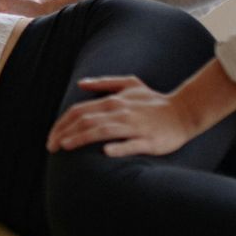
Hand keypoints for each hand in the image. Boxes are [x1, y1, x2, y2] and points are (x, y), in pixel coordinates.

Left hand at [46, 76, 194, 157]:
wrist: (185, 112)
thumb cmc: (154, 101)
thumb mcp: (130, 84)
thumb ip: (104, 83)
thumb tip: (81, 83)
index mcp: (114, 101)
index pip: (80, 111)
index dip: (62, 123)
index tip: (51, 137)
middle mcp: (121, 112)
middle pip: (86, 120)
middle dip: (65, 133)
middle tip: (51, 147)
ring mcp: (135, 127)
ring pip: (103, 131)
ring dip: (82, 138)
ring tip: (65, 147)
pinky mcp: (149, 141)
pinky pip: (132, 144)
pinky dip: (118, 147)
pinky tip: (105, 152)